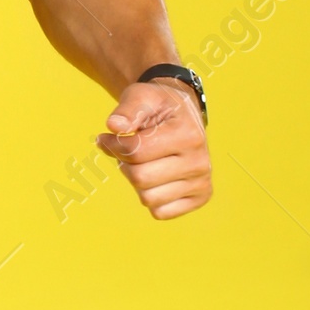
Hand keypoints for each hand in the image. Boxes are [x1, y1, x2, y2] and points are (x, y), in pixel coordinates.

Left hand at [96, 80, 211, 219]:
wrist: (183, 114)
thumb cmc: (158, 106)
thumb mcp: (142, 97)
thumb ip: (127, 109)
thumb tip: (113, 126)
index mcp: (188, 135)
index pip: (136, 152)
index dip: (113, 144)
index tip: (107, 136)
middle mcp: (200, 162)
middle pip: (140, 178)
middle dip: (124, 164)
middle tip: (129, 151)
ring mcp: (202, 182)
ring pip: (148, 199)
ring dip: (136, 182)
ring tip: (145, 162)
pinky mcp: (199, 198)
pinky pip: (160, 212)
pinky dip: (151, 198)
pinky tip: (157, 177)